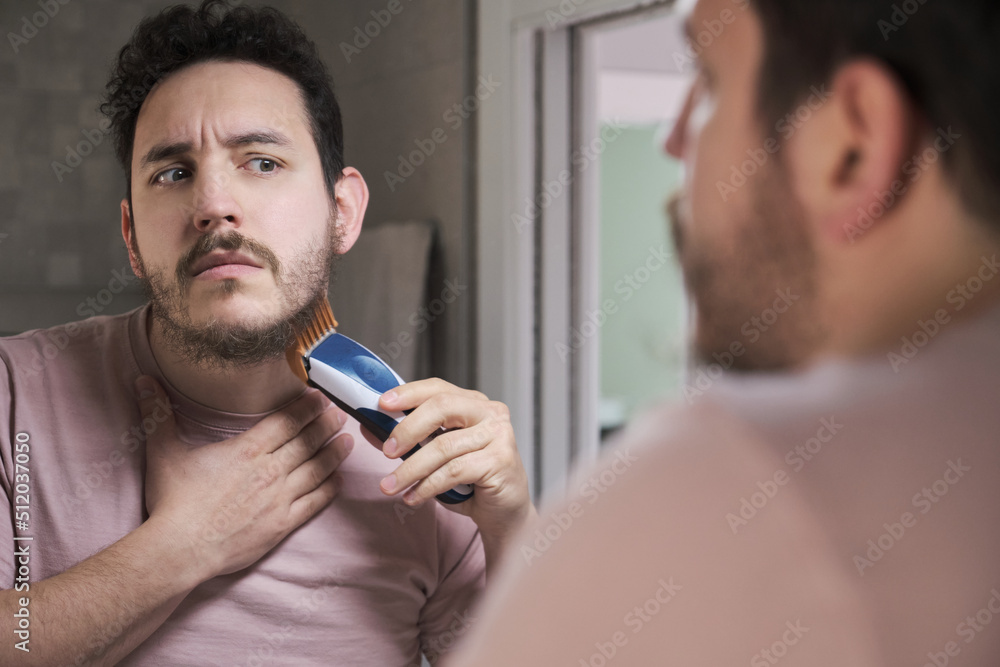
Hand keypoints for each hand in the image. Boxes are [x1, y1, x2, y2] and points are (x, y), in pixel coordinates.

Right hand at [137, 376, 352, 581]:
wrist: (180, 549)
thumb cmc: (173, 502)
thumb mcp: (163, 451)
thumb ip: (158, 413)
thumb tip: (143, 381)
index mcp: (247, 449)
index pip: (287, 421)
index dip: (306, 407)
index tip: (320, 397)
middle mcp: (270, 470)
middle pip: (308, 440)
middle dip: (327, 424)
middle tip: (341, 412)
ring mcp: (280, 498)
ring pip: (317, 468)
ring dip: (335, 452)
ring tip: (348, 439)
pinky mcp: (283, 524)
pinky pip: (316, 502)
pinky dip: (330, 488)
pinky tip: (338, 479)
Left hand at [373, 379, 533, 543]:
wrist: (505, 512)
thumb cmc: (471, 480)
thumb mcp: (436, 455)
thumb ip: (410, 439)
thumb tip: (370, 427)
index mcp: (474, 403)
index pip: (438, 389)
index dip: (409, 393)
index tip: (382, 404)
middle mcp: (490, 413)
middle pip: (441, 408)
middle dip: (408, 429)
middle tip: (387, 451)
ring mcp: (499, 435)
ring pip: (444, 447)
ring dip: (411, 469)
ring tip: (390, 486)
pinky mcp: (500, 461)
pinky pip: (454, 471)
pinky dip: (427, 486)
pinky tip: (413, 497)